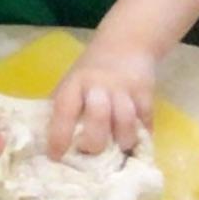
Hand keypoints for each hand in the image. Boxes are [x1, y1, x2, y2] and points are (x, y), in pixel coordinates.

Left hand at [47, 40, 156, 157]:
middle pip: (98, 117)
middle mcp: (99, 85)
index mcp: (75, 83)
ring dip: (123, 139)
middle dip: (94, 141)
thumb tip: (52, 144)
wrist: (127, 43)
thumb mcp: (72, 82)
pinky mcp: (145, 92)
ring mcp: (124, 89)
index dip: (59, 135)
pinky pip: (146, 118)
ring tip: (120, 147)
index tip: (56, 156)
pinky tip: (138, 141)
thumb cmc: (91, 71)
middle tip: (92, 152)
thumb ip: (64, 108)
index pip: (64, 110)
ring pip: (125, 119)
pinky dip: (143, 134)